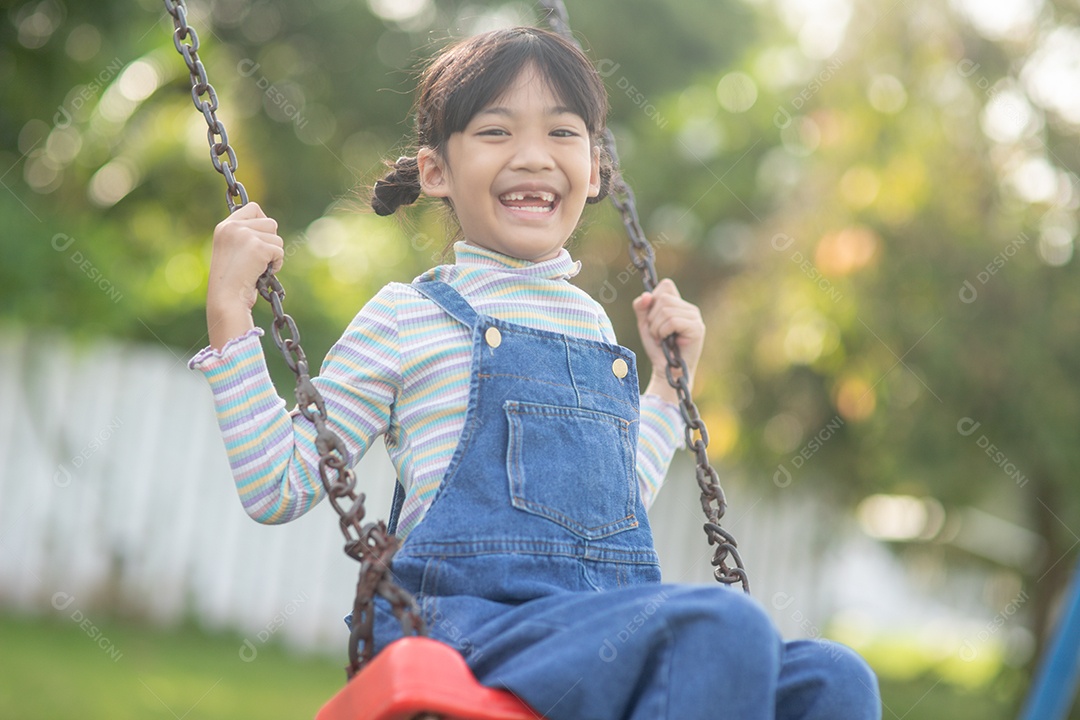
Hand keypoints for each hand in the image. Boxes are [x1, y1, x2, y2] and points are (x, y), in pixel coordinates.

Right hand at [206, 202, 283, 349]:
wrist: (227, 298)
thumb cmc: (232, 281)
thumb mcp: (233, 251)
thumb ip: (246, 236)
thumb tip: (270, 225)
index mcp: (224, 226)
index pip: (253, 208)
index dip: (262, 222)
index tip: (261, 239)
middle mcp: (233, 227)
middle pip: (270, 222)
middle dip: (270, 241)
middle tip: (259, 259)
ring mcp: (245, 235)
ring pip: (277, 237)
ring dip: (274, 255)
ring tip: (258, 268)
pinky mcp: (257, 247)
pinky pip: (280, 251)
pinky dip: (276, 264)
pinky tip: (263, 273)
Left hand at [631, 279, 704, 402]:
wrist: (666, 371)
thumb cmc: (658, 349)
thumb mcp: (645, 325)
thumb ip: (642, 307)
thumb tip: (647, 295)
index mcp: (679, 305)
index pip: (666, 285)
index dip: (653, 299)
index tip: (652, 319)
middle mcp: (690, 309)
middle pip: (663, 297)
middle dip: (652, 318)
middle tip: (657, 334)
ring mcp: (695, 318)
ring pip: (666, 310)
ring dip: (656, 328)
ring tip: (661, 340)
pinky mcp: (697, 328)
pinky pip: (672, 321)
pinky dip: (663, 332)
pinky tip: (667, 342)